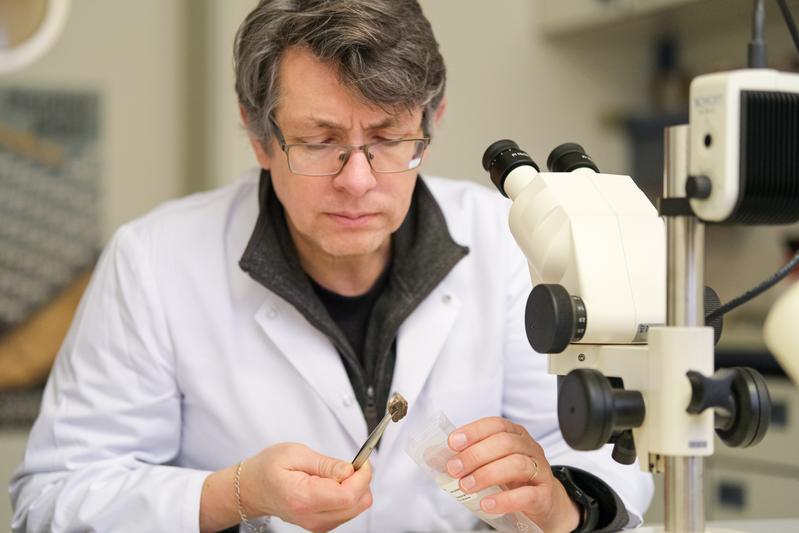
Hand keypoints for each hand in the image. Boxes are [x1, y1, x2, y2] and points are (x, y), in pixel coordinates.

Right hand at [242, 442, 371, 531]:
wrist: (252, 488)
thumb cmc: (269, 468)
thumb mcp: (295, 454)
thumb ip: (326, 464)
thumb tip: (350, 470)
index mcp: (304, 498)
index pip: (349, 495)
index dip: (362, 476)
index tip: (360, 461)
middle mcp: (313, 518)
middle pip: (358, 504)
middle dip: (361, 481)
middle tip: (346, 465)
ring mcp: (318, 524)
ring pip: (357, 508)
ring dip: (354, 487)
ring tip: (332, 474)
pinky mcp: (322, 524)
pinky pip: (348, 510)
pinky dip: (348, 494)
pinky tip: (331, 484)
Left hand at [446, 417, 579, 532]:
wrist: (544, 504)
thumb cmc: (512, 481)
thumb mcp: (489, 465)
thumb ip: (463, 459)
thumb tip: (432, 456)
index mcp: (515, 435)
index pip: (495, 424)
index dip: (473, 431)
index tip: (452, 443)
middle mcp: (529, 448)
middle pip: (504, 443)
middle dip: (475, 455)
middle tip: (454, 469)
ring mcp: (540, 471)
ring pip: (517, 464)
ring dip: (486, 474)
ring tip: (466, 486)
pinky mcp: (544, 496)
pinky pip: (527, 495)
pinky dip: (504, 499)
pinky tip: (487, 503)